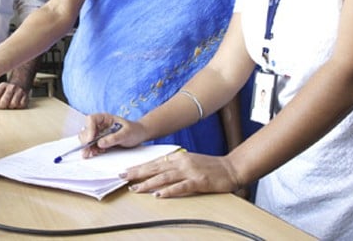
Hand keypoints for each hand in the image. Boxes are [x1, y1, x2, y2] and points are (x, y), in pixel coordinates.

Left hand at [0, 81, 29, 108]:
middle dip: (2, 107)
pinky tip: (16, 105)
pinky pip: (21, 105)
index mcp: (2, 86)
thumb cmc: (6, 92)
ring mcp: (19, 91)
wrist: (21, 84)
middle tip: (2, 108)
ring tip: (9, 106)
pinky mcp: (26, 96)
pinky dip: (18, 107)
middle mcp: (11, 87)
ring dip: (11, 107)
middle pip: (3, 102)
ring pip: (13, 104)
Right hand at [79, 113, 144, 157]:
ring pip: (87, 139)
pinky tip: (95, 154)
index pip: (92, 120)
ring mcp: (99, 134)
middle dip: (86, 141)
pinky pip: (92, 146)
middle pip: (86, 130)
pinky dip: (91, 150)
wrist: (139, 136)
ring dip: (87, 147)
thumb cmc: (134, 130)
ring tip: (90, 154)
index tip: (90, 139)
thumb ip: (114, 138)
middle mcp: (99, 125)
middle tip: (87, 151)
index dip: (89, 129)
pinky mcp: (100, 142)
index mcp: (104, 118)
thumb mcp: (126, 133)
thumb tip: (100, 143)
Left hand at [121, 151, 241, 197]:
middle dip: (137, 173)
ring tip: (135, 188)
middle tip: (122, 177)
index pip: (154, 163)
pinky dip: (169, 191)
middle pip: (155, 169)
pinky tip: (158, 195)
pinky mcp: (198, 181)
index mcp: (178, 157)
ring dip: (148, 183)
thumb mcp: (189, 161)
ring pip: (164, 178)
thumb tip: (157, 171)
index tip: (125, 171)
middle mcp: (181, 162)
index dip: (139, 167)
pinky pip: (181, 187)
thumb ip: (174, 165)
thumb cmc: (209, 166)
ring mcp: (189, 172)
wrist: (231, 168)